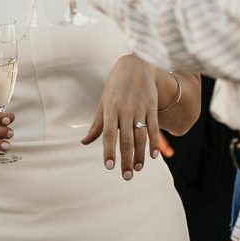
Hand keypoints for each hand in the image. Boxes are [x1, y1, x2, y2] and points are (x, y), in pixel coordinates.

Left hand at [81, 55, 159, 179]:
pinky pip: (154, 127)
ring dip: (140, 154)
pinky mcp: (152, 107)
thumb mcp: (103, 102)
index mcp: (110, 109)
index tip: (109, 166)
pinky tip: (154, 156)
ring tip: (137, 169)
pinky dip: (155, 142)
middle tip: (126, 177)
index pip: (108, 134)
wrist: (136, 64)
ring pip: (141, 136)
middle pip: (126, 139)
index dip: (109, 150)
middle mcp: (125, 110)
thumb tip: (84, 142)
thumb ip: (96, 124)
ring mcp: (140, 109)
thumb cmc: (116, 86)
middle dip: (126, 159)